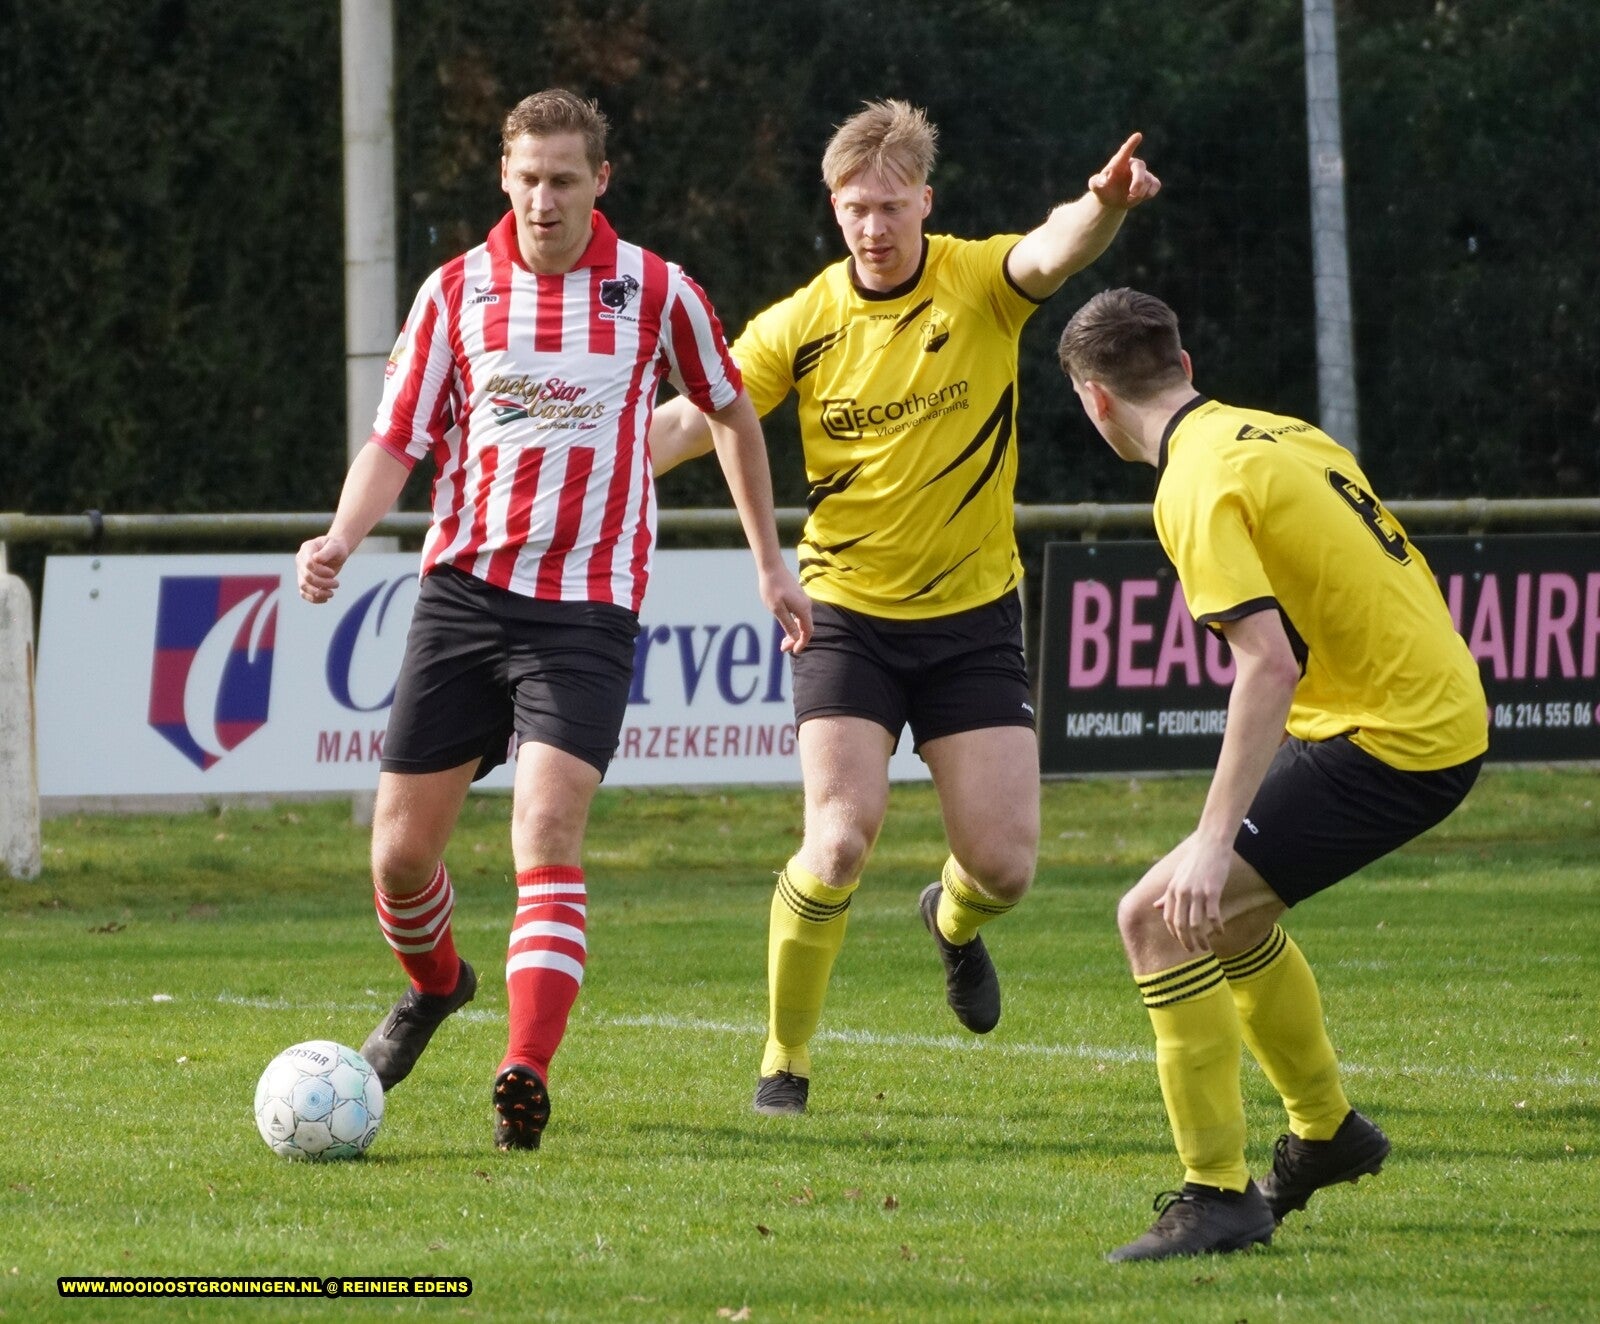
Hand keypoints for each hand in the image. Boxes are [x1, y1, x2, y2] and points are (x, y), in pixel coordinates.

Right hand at [296, 533, 349, 603]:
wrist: (336, 551)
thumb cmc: (336, 546)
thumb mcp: (335, 546)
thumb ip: (326, 552)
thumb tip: (316, 559)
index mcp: (306, 549)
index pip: (308, 564)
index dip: (321, 571)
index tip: (332, 573)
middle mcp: (301, 561)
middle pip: (307, 577)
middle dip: (323, 582)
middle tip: (337, 583)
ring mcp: (301, 572)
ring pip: (304, 587)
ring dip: (318, 593)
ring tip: (332, 593)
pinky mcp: (305, 581)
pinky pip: (304, 593)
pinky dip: (314, 599)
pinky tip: (325, 599)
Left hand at [758, 564, 812, 654]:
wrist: (771, 568)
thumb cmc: (772, 588)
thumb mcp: (777, 609)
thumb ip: (788, 624)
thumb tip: (796, 638)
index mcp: (803, 609)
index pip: (808, 631)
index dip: (802, 643)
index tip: (794, 651)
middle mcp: (806, 605)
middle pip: (806, 627)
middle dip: (796, 640)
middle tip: (783, 647)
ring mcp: (803, 600)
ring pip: (803, 621)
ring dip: (795, 632)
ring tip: (783, 641)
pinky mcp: (798, 597)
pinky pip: (800, 615)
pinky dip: (794, 624)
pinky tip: (785, 626)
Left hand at [1088, 132, 1160, 210]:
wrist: (1112, 200)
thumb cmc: (1103, 190)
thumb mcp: (1095, 187)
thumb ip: (1095, 183)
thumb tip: (1102, 181)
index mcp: (1119, 162)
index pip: (1125, 151)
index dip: (1131, 144)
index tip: (1138, 136)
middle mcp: (1132, 165)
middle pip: (1140, 167)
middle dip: (1138, 180)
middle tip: (1132, 193)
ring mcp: (1143, 173)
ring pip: (1148, 180)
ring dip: (1139, 193)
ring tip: (1128, 198)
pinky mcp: (1150, 182)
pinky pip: (1156, 184)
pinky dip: (1150, 192)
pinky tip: (1143, 197)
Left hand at [1153, 833, 1230, 952]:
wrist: (1211, 844)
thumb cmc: (1195, 861)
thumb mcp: (1177, 877)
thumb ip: (1167, 894)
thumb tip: (1155, 907)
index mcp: (1172, 890)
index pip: (1169, 918)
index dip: (1175, 933)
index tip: (1182, 942)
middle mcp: (1181, 893)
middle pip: (1180, 925)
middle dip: (1186, 941)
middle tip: (1193, 951)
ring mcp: (1196, 893)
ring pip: (1196, 924)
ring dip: (1201, 939)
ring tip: (1207, 947)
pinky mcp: (1212, 891)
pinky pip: (1213, 915)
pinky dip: (1216, 926)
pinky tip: (1221, 931)